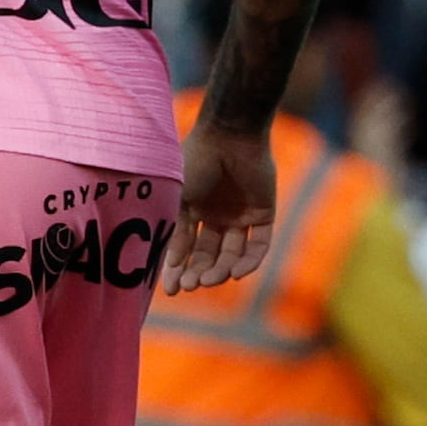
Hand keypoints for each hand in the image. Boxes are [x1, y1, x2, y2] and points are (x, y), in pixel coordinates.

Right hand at [171, 119, 277, 292]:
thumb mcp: (176, 198)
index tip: (171, 290)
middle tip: (191, 286)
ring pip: (232, 253)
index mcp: (193, 209)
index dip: (177, 269)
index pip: (185, 248)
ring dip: (221, 270)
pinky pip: (259, 245)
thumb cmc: (196, 161)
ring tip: (210, 280)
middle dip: (199, 272)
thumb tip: (162, 263)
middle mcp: (217, 215)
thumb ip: (172, 229)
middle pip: (208, 255)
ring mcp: (241, 215)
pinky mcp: (264, 213)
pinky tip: (236, 273)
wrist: (229, 135)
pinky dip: (249, 261)